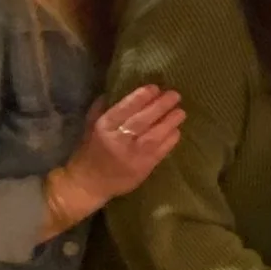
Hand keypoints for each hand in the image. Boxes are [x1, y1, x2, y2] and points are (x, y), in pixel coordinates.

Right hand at [66, 86, 184, 204]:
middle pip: (142, 120)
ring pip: (154, 136)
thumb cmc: (90, 151)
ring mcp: (132, 156)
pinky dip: (170, 140)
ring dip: (169, 122)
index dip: (141, 97)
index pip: (125, 108)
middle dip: (160, 106)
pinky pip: (160, 152)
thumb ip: (103, 107)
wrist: (89, 183)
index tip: (155, 87)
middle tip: (175, 95)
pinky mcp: (142, 169)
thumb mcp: (92, 125)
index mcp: (104, 127)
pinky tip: (177, 130)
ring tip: (181, 111)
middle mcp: (118, 140)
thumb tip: (120, 86)